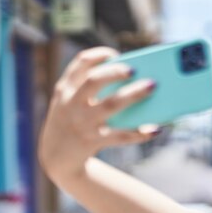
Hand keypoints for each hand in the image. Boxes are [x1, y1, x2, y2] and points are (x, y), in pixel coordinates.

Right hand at [38, 46, 158, 180]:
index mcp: (65, 89)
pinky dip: (140, 132)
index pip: (80, 63)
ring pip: (110, 105)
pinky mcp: (93, 141)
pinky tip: (156, 129)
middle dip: (114, 72)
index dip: (98, 55)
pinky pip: (121, 136)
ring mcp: (82, 123)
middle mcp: (72, 103)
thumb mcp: (70, 103)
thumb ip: (89, 90)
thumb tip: (133, 80)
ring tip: (151, 86)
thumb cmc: (72, 122)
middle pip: (94, 81)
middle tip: (134, 69)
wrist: (55, 158)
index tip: (115, 54)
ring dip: (133, 94)